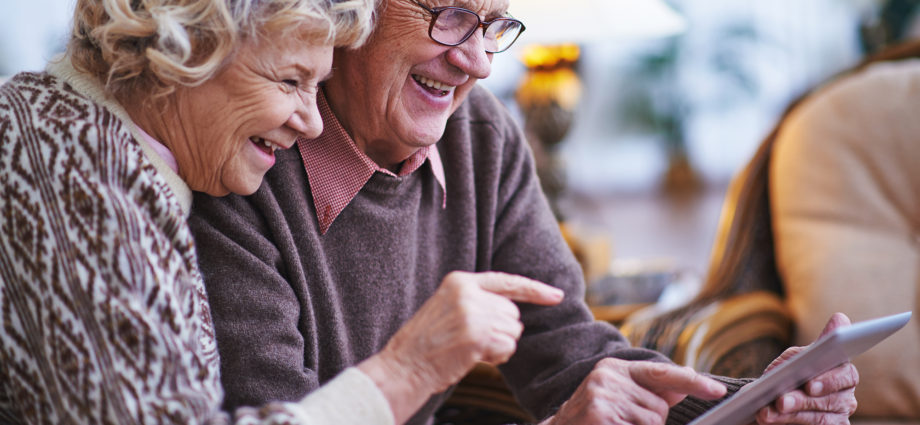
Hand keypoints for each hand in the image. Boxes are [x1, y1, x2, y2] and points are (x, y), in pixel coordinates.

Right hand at [358, 271, 562, 422]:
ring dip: (499, 347)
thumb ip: (477, 302)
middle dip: (502, 332)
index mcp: (460, 281)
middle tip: (473, 342)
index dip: (534, 290)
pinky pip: (507, 348)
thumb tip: (511, 314)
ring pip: (513, 332)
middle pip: (512, 313)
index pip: (506, 281)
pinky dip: (497, 358)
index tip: (557, 296)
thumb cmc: (426, 344)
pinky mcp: (477, 335)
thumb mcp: (448, 308)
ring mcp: (473, 312)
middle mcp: (468, 292)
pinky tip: (474, 358)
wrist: (404, 365)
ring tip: (470, 350)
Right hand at [540, 358, 726, 424]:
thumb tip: (685, 380)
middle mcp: (608, 376)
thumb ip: (652, 390)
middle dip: (650, 421)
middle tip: (624, 422)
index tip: (718, 391)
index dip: (693, 382)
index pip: (662, 372)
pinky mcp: (600, 415)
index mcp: (615, 368)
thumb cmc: (594, 417)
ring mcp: (602, 396)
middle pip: (659, 406)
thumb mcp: (620, 396)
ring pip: (652, 422)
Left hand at [756, 313, 858, 424]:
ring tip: (766, 413)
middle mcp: (846, 392)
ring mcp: (841, 413)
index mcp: (842, 369)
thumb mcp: (789, 361)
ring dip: (791, 415)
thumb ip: (791, 359)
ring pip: (820, 418)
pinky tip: (772, 420)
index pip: (846, 373)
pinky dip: (790, 423)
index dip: (828, 380)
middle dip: (802, 401)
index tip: (808, 385)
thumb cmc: (792, 371)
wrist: (782, 395)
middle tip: (780, 401)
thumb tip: (782, 368)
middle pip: (830, 399)